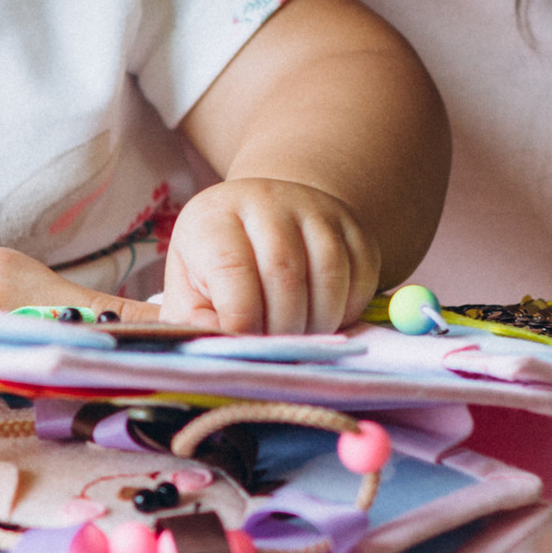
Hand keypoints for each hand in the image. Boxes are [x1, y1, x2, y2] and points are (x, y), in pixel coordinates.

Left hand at [162, 182, 377, 335]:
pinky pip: (362, 277)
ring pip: (329, 275)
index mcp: (214, 217)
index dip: (241, 321)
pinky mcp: (352, 226)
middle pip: (284, 274)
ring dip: (319, 323)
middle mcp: (265, 201)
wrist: (263, 220)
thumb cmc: (216, 268)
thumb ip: (197, 322)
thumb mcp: (188, 290)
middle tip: (276, 350)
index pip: (232, 269)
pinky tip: (324, 318)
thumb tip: (226, 351)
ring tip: (300, 338)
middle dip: (282, 328)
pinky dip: (348, 311)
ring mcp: (315, 209)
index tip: (245, 348)